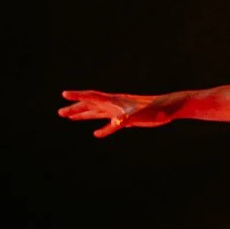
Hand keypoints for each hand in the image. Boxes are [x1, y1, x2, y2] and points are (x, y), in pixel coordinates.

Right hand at [59, 89, 188, 136]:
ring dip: (84, 115)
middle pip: (90, 105)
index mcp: (114, 101)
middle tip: (60, 112)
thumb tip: (115, 124)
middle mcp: (114, 105)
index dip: (78, 96)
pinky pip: (110, 124)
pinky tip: (97, 134)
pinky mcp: (127, 119)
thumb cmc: (156, 110)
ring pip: (97, 113)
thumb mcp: (140, 115)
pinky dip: (102, 129)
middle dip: (75, 108)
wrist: (169, 108)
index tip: (64, 94)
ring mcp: (120, 111)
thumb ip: (127, 119)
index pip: (92, 97)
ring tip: (69, 117)